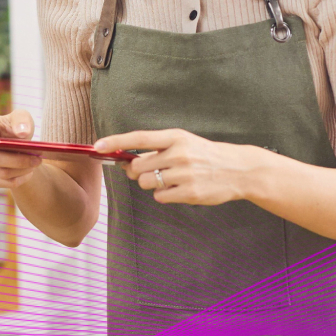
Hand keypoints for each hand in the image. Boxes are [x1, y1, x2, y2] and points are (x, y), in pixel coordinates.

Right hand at [0, 109, 46, 187]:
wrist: (16, 145)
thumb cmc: (15, 126)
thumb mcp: (21, 117)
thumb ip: (22, 120)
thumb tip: (22, 133)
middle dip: (17, 159)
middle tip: (37, 158)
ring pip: (0, 172)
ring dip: (21, 170)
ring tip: (36, 163)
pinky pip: (2, 183)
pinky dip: (19, 179)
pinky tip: (29, 173)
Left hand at [102, 129, 275, 205]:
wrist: (238, 170)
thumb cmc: (205, 155)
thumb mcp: (184, 142)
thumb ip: (157, 149)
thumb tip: (126, 161)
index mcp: (176, 137)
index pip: (139, 138)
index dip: (116, 142)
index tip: (97, 146)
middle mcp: (179, 154)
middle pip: (138, 166)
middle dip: (138, 172)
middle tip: (151, 171)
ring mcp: (184, 174)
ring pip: (148, 183)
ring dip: (152, 184)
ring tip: (171, 179)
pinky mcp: (190, 193)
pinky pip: (161, 197)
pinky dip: (165, 195)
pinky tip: (180, 189)